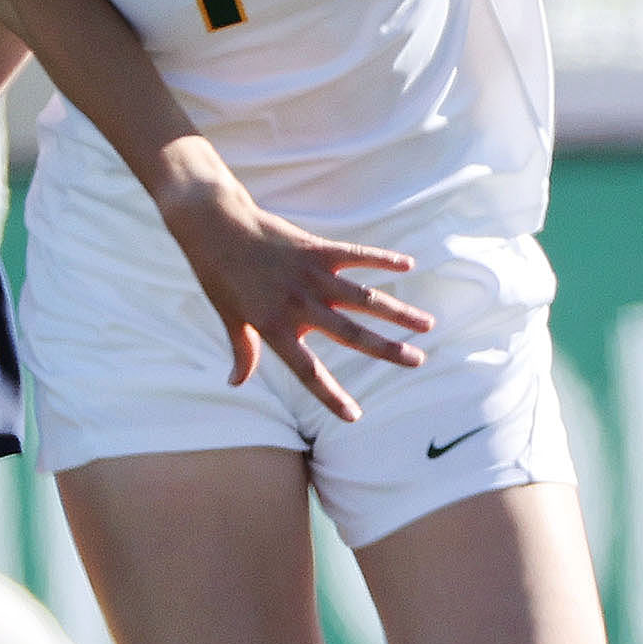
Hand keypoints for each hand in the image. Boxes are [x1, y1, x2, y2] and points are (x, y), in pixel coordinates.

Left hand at [155, 170, 431, 422]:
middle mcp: (298, 305)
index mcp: (274, 328)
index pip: (307, 372)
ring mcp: (310, 276)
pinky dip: (383, 260)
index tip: (354, 417)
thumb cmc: (219, 275)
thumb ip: (242, 350)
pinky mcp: (317, 249)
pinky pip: (357, 255)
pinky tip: (409, 265)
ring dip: (397, 311)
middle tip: (417, 361)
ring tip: (426, 324)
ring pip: (364, 298)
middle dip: (387, 349)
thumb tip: (236, 382)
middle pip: (351, 334)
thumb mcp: (229, 317)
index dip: (330, 396)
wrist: (216, 226)